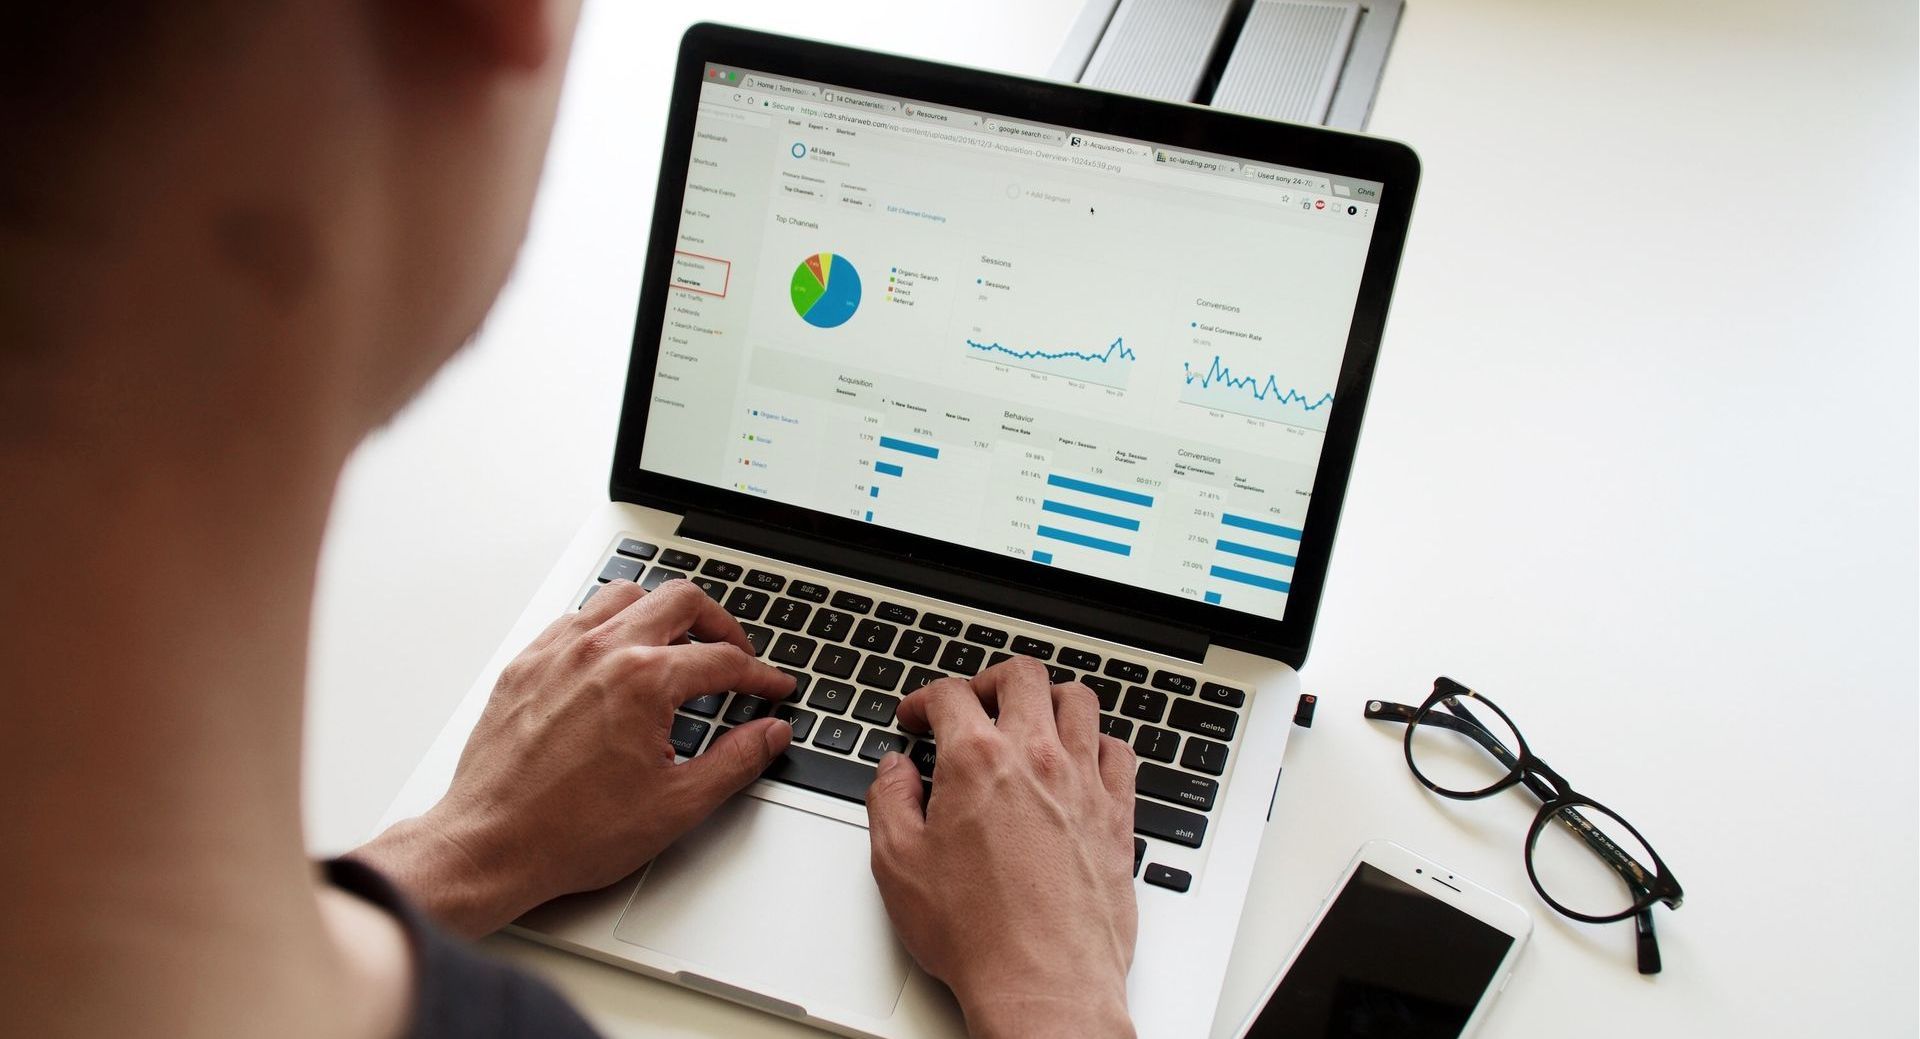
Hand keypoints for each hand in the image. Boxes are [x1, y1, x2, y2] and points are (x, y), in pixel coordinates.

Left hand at [353, 579, 794, 936]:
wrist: (491, 846)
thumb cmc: (570, 832)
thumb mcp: (676, 805)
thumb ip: (735, 761)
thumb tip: (769, 734)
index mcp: (644, 681)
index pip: (723, 660)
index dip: (759, 675)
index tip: (771, 688)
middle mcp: (601, 652)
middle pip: (680, 601)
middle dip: (720, 625)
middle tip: (735, 654)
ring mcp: (558, 653)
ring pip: (624, 596)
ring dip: (660, 613)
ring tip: (677, 644)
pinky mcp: (525, 665)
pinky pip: (575, 619)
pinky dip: (607, 627)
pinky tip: (614, 657)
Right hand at [866, 659, 1137, 1038]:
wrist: (1044, 982)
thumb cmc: (977, 933)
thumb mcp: (898, 865)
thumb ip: (889, 801)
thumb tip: (894, 770)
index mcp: (977, 762)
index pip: (950, 695)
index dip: (923, 699)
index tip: (916, 718)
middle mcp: (1036, 758)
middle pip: (1022, 677)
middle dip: (989, 681)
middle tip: (974, 704)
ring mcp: (1084, 782)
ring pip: (1078, 700)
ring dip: (1049, 699)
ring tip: (1030, 718)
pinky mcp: (1117, 814)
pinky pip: (1118, 751)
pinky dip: (1097, 743)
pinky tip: (1080, 759)